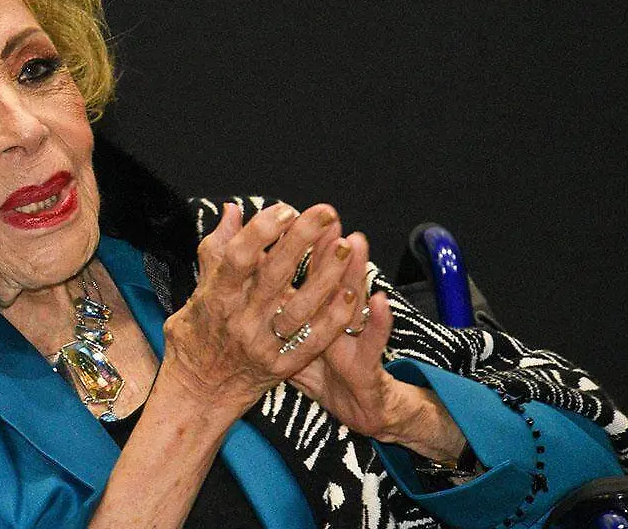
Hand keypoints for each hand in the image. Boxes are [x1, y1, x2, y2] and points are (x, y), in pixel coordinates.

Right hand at [160, 202, 361, 417]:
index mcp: (216, 297)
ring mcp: (261, 346)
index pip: (239, 258)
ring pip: (299, 309)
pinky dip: (333, 318)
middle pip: (273, 276)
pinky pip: (312, 342)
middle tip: (325, 212)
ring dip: (325, 278)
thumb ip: (217, 248)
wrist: (198, 391)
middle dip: (301, 240)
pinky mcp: (281, 367)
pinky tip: (352, 293)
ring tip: (346, 247)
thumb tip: (234, 210)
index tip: (285, 210)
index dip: (262, 231)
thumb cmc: (197, 332)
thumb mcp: (200, 288)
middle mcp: (239, 320)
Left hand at [288, 236, 465, 460]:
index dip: (300, 249)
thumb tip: (247, 275)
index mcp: (311, 311)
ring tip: (356, 242)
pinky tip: (380, 300)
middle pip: (330, 279)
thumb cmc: (322, 371)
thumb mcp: (292, 339)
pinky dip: (378, 321)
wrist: (357, 410)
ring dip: (355, 272)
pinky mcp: (370, 364)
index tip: (289, 218)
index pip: (305, 275)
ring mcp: (355, 338)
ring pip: (354, 300)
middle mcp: (335, 317)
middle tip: (326, 218)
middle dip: (325, 248)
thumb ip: (273, 306)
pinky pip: (374, 342)